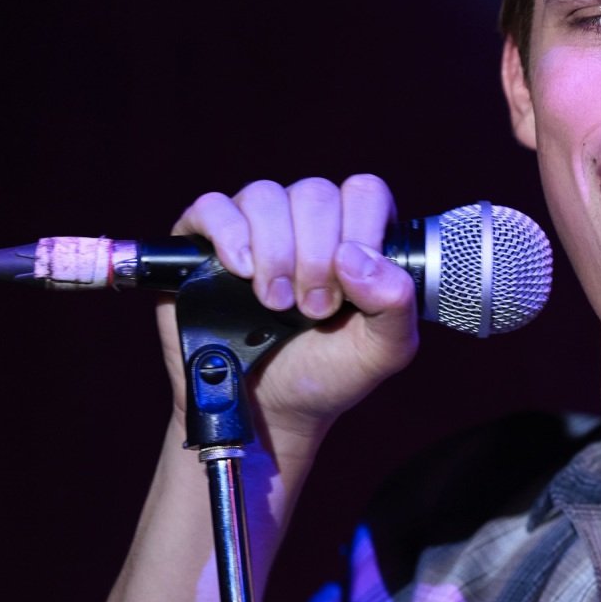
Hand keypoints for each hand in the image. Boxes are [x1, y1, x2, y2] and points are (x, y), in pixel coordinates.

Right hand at [155, 174, 418, 446]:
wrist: (269, 409)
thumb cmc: (330, 371)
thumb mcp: (384, 348)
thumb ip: (397, 302)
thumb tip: (357, 257)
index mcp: (355, 233)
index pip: (363, 192)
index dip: (359, 232)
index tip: (347, 287)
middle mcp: (305, 220)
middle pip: (314, 193)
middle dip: (315, 255)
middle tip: (312, 308)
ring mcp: (254, 227)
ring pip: (264, 195)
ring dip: (274, 251)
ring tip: (274, 302)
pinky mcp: (203, 241)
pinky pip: (212, 206)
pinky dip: (227, 234)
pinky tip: (239, 271)